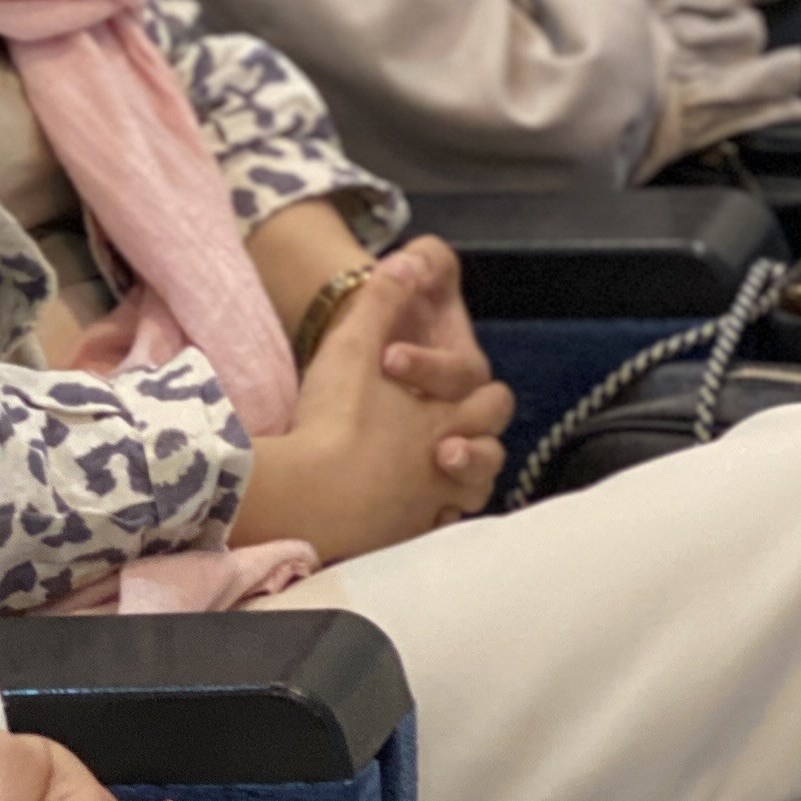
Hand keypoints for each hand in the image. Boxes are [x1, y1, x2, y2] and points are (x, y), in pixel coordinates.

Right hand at [233, 250, 512, 564]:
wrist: (306, 495)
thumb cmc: (333, 419)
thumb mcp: (353, 346)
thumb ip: (382, 299)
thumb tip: (407, 261)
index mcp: (447, 418)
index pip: (493, 401)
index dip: (482, 392)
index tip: (462, 390)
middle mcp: (448, 468)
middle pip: (490, 454)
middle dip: (480, 441)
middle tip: (449, 432)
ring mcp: (428, 508)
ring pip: (469, 497)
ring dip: (459, 483)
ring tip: (434, 472)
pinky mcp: (402, 539)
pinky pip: (432, 531)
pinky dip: (427, 518)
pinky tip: (404, 508)